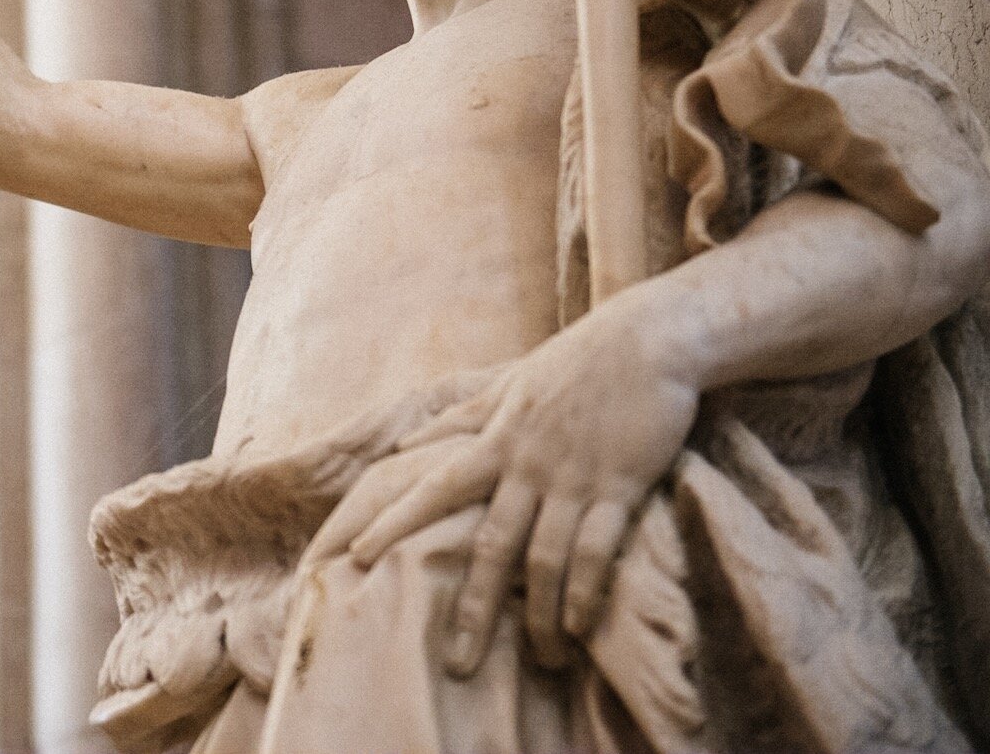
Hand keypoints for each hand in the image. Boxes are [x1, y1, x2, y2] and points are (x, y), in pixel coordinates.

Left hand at [311, 303, 699, 674]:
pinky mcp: (621, 486)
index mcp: (494, 440)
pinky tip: (580, 628)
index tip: (357, 555)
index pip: (431, 488)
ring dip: (541, 614)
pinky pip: (599, 551)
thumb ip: (459, 420)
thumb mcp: (508, 386)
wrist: (647, 340)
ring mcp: (573, 478)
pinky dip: (588, 592)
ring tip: (541, 658)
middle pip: (489, 545)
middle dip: (473, 607)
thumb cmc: (574, 364)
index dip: (393, 521)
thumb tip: (405, 443)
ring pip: (545, 558)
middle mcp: (526, 465)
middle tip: (458, 662)